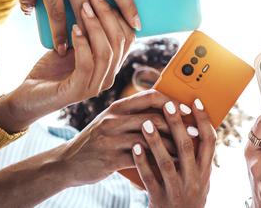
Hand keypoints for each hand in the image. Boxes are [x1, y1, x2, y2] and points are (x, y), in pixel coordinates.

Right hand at [0, 0, 139, 51]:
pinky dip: (31, 11)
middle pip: (87, 6)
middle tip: (96, 50)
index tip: (137, 24)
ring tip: (62, 49)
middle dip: (91, 30)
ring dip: (60, 35)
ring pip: (58, 14)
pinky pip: (31, 6)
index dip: (128, 6)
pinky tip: (32, 15)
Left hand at [0, 0, 134, 132]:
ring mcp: (95, 86)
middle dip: (108, 14)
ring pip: (107, 52)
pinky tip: (74, 29)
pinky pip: (88, 64)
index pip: (129, 36)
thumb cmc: (52, 68)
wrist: (28, 97)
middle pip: (120, 41)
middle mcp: (109, 76)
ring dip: (96, 26)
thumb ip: (89, 31)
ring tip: (84, 7)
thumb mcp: (75, 45)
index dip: (119, 13)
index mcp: (112, 64)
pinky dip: (82, 44)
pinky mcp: (78, 91)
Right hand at [60, 90, 177, 185]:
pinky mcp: (109, 158)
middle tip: (194, 130)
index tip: (187, 109)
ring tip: (185, 148)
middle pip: (153, 117)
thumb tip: (167, 110)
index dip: (172, 101)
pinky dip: (156, 161)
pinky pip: (139, 158)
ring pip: (149, 138)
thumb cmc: (97, 142)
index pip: (150, 96)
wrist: (66, 163)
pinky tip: (168, 164)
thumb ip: (133, 115)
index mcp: (117, 107)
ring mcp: (110, 139)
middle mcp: (113, 119)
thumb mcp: (111, 122)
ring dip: (170, 144)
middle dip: (177, 124)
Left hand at [132, 98, 216, 207]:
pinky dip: (142, 162)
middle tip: (167, 105)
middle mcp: (194, 180)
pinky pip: (149, 178)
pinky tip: (135, 148)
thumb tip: (192, 125)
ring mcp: (177, 190)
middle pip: (187, 147)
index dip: (203, 120)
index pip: (210, 141)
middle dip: (177, 124)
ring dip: (156, 141)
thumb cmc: (188, 198)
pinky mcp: (159, 200)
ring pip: (166, 162)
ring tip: (145, 123)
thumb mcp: (200, 179)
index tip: (195, 101)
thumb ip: (197, 157)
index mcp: (205, 171)